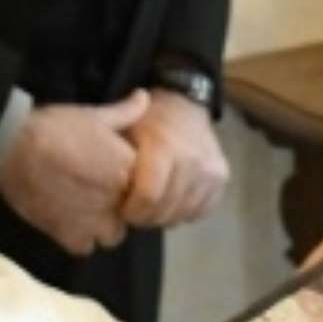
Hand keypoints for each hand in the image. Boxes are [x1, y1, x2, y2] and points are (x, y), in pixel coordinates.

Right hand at [0, 92, 147, 254]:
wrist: (11, 147)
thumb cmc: (53, 126)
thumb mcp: (92, 114)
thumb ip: (123, 112)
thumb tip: (144, 96)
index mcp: (126, 169)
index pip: (144, 185)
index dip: (128, 180)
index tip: (111, 171)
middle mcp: (116, 199)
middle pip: (129, 211)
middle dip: (117, 203)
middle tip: (95, 188)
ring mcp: (93, 222)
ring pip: (112, 235)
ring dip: (102, 225)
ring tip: (84, 208)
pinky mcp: (68, 236)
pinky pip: (85, 248)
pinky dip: (78, 237)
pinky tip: (67, 220)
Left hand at [119, 89, 228, 227]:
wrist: (184, 104)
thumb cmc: (147, 120)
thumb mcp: (124, 128)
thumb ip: (112, 155)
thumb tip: (100, 189)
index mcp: (164, 148)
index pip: (148, 197)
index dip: (131, 210)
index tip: (122, 208)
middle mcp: (193, 161)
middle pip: (165, 211)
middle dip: (145, 217)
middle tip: (135, 209)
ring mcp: (212, 171)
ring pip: (182, 214)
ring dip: (164, 216)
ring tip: (152, 203)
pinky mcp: (222, 178)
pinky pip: (201, 210)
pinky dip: (184, 210)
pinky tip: (172, 198)